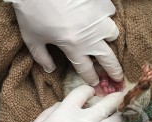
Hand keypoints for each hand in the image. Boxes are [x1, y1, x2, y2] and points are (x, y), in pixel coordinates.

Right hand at [0, 85, 133, 121]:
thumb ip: (51, 111)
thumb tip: (63, 104)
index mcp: (64, 113)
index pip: (81, 94)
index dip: (88, 90)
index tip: (91, 91)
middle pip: (103, 106)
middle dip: (113, 99)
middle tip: (119, 95)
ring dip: (119, 115)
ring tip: (122, 113)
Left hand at [3, 0, 122, 85]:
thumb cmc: (33, 13)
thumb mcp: (32, 39)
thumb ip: (42, 57)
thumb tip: (49, 70)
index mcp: (74, 46)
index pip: (86, 69)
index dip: (92, 79)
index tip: (96, 84)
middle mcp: (90, 35)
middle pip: (108, 58)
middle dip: (114, 70)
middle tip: (119, 77)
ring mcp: (97, 18)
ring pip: (112, 34)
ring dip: (109, 40)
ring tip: (104, 40)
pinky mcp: (100, 3)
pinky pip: (109, 14)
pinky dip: (105, 18)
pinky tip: (97, 18)